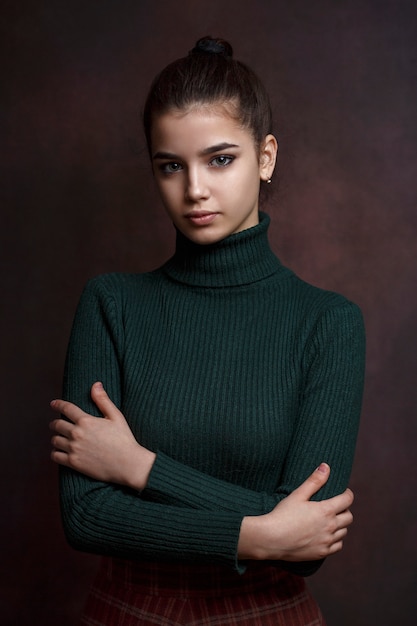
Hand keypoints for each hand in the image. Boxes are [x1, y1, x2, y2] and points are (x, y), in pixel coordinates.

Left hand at [50, 382, 154, 489]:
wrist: (127, 464)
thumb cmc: (124, 439)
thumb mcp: (116, 416)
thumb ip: (103, 400)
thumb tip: (96, 384)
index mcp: (86, 421)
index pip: (66, 408)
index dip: (58, 404)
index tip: (53, 403)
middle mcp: (77, 434)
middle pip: (57, 424)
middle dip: (55, 423)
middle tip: (55, 424)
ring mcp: (74, 449)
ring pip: (55, 440)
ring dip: (56, 437)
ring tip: (59, 438)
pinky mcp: (73, 462)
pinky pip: (55, 456)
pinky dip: (55, 452)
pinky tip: (59, 451)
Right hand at [238, 463, 353, 560]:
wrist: (271, 539)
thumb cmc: (283, 514)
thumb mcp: (298, 494)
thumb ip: (314, 481)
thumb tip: (326, 466)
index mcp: (326, 510)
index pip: (347, 500)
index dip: (347, 494)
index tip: (344, 492)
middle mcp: (330, 527)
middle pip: (349, 517)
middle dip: (345, 509)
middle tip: (336, 506)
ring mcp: (327, 541)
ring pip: (344, 532)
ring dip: (341, 525)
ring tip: (330, 520)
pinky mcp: (321, 553)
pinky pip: (338, 546)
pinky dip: (336, 539)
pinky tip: (327, 535)